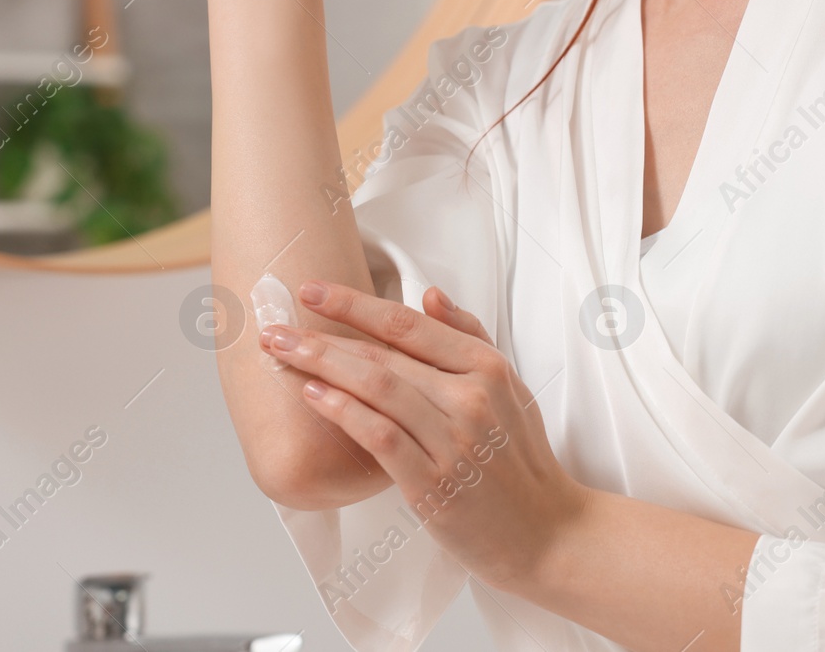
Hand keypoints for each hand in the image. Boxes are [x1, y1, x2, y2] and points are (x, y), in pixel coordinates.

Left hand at [257, 281, 590, 588]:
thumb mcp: (511, 388)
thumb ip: (470, 338)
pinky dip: (344, 411)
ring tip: (281, 353)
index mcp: (488, 368)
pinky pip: (380, 436)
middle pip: (384, 353)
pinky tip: (314, 395)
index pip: (410, 324)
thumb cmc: (521, 462)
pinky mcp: (434, 483)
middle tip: (276, 325)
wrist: (548, 534)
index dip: (355, 304)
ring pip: (377, 387)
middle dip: (323, 335)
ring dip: (322, 365)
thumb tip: (429, 294)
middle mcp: (471, 397)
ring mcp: (453, 440)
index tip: (314, 290)